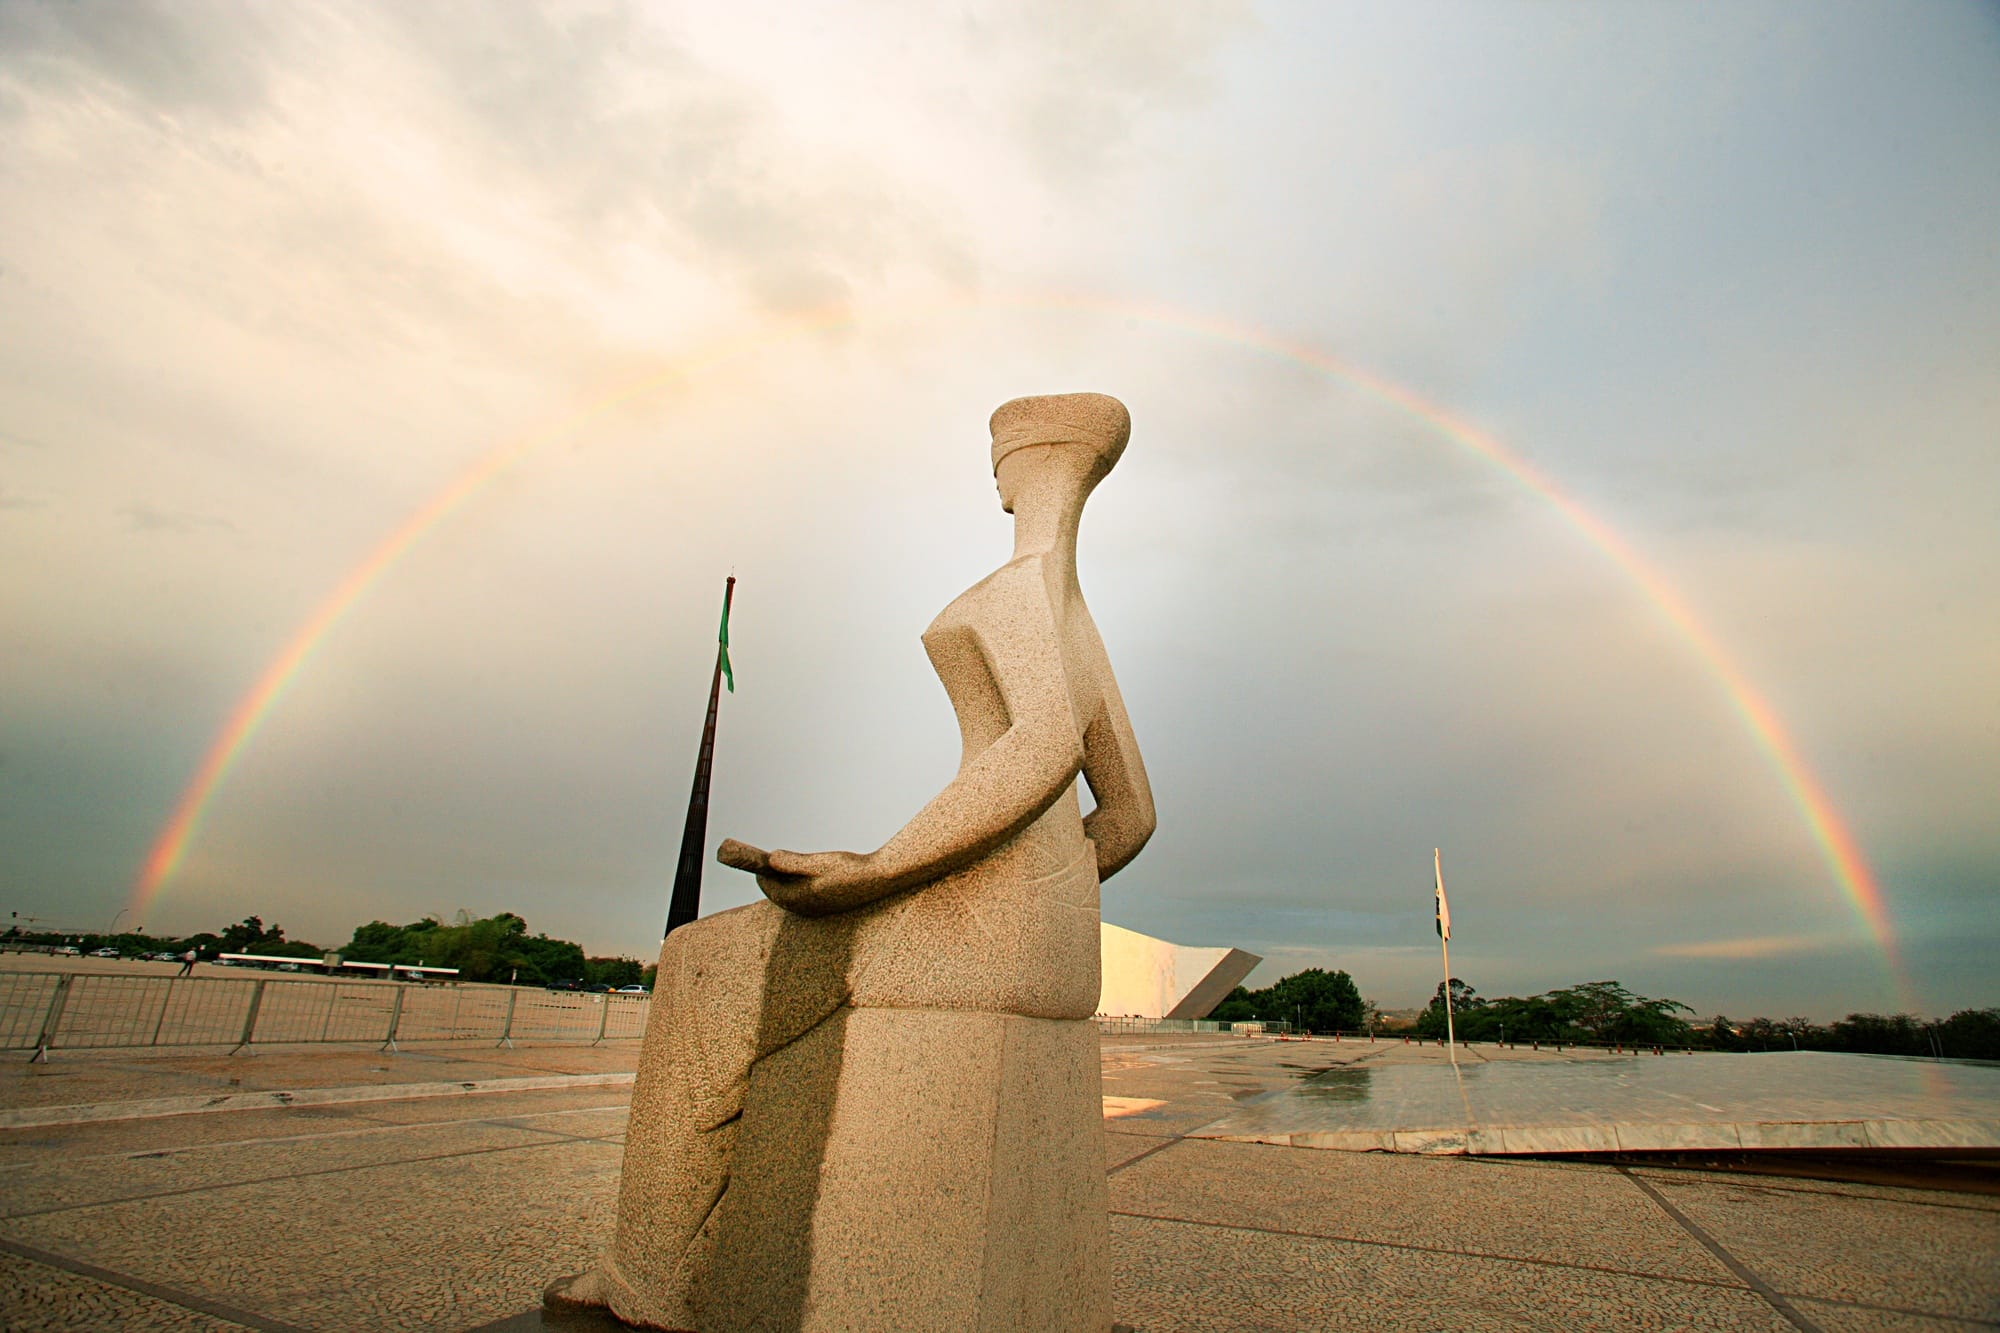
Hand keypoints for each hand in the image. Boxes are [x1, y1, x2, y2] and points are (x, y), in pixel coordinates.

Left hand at [716, 840, 888, 915]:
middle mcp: (806, 908)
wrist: (879, 879)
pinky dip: (795, 883)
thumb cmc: (849, 869)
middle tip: (763, 858)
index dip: (758, 870)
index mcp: (800, 899)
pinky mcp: (824, 905)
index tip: (750, 857)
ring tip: (779, 863)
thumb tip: (770, 859)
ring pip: (789, 894)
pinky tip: (800, 872)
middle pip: (777, 892)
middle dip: (770, 876)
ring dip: (782, 879)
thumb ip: (792, 862)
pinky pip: (801, 896)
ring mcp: (815, 909)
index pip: (768, 886)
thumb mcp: (818, 861)